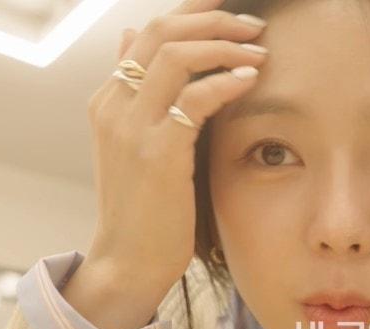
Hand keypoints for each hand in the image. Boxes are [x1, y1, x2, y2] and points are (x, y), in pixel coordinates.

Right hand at [65, 0, 267, 328]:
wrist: (128, 262)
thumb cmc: (146, 208)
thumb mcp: (135, 144)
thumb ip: (138, 92)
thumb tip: (130, 37)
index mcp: (109, 99)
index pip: (150, 31)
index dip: (192, 9)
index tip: (231, 5)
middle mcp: (113, 105)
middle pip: (162, 31)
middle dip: (213, 18)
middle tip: (255, 25)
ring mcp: (131, 128)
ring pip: (178, 55)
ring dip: (226, 45)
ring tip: (260, 49)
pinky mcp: (156, 154)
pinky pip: (195, 99)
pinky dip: (227, 82)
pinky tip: (252, 80)